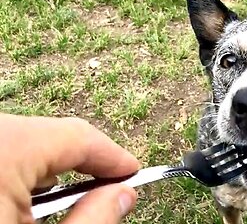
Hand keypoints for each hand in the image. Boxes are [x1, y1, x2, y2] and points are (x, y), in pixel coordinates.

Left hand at [0, 114, 140, 223]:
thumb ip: (91, 218)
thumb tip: (122, 196)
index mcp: (4, 153)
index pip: (75, 137)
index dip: (112, 155)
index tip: (131, 172)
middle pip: (48, 133)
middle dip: (82, 159)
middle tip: (109, 184)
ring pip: (23, 138)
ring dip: (51, 163)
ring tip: (71, 195)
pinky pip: (2, 146)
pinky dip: (19, 165)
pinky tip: (27, 195)